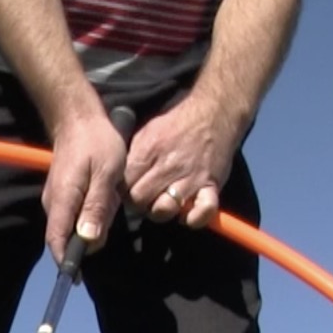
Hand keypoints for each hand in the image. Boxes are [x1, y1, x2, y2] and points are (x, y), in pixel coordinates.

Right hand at [42, 107, 129, 266]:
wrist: (79, 119)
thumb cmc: (97, 143)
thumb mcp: (107, 174)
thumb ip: (98, 206)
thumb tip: (89, 239)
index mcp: (63, 200)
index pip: (58, 240)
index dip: (66, 262)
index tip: (76, 279)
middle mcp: (55, 203)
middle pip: (66, 238)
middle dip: (86, 245)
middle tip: (110, 222)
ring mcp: (57, 199)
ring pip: (73, 227)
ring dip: (92, 227)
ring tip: (112, 202)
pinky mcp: (64, 195)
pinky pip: (75, 216)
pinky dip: (91, 217)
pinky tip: (107, 200)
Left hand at [123, 94, 246, 228]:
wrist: (214, 113)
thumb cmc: (177, 124)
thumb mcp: (147, 131)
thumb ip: (133, 155)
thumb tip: (118, 178)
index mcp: (148, 151)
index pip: (124, 184)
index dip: (123, 192)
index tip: (128, 191)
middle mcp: (168, 166)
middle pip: (140, 200)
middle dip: (138, 205)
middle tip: (144, 200)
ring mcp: (190, 177)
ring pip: (165, 209)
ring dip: (161, 212)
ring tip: (162, 205)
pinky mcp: (211, 185)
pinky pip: (202, 212)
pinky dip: (194, 219)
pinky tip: (187, 215)